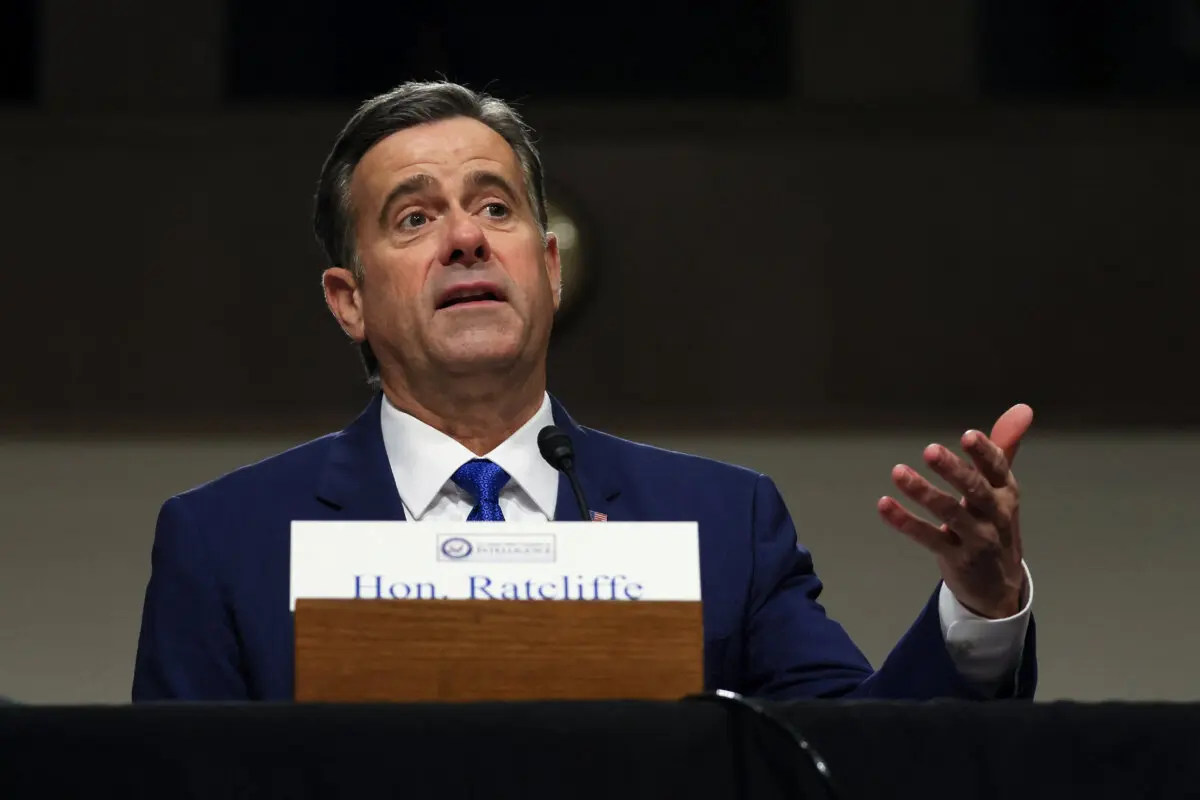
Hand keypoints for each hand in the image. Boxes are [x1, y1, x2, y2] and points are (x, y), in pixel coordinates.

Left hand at [877, 404, 1033, 618]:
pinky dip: (906, 522)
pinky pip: (928, 538)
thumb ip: (1003, 448)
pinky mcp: (955, 559)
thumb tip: (1022, 408)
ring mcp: (976, 540)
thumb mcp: (1001, 489)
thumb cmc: (995, 525)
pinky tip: (884, 504)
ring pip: (950, 514)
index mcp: (1006, 494)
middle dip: (954, 470)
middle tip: (929, 450)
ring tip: (898, 472)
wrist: (1000, 587)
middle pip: (976, 491)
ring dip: (923, 492)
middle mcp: (995, 516)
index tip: (968, 435)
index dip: (985, 453)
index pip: (998, 469)